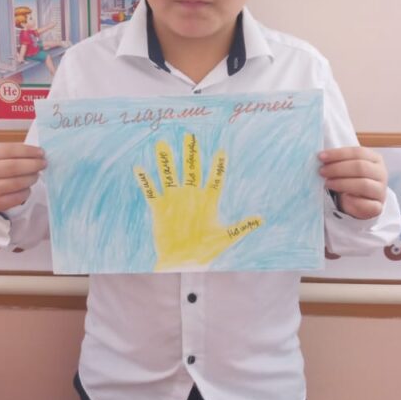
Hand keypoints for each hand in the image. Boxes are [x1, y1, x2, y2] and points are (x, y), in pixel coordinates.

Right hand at [0, 142, 46, 212]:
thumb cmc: (3, 167)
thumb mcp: (6, 156)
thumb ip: (20, 153)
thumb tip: (40, 154)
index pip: (8, 150)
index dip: (27, 151)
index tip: (41, 152)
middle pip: (12, 166)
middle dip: (32, 164)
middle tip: (44, 164)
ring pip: (16, 183)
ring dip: (31, 178)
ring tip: (36, 175)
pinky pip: (17, 197)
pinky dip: (27, 192)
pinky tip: (28, 187)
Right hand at [134, 134, 262, 270]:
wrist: (182, 263)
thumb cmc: (204, 252)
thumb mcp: (224, 238)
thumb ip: (240, 227)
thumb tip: (261, 219)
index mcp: (207, 202)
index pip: (214, 180)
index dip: (218, 167)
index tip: (222, 151)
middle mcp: (191, 197)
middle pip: (191, 171)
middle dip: (190, 154)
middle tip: (190, 136)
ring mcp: (174, 201)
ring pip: (170, 176)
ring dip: (166, 162)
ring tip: (161, 144)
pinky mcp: (160, 209)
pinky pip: (151, 192)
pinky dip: (145, 182)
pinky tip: (139, 169)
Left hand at [319, 147, 386, 218]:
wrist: (361, 201)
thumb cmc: (352, 179)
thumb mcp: (347, 167)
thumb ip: (338, 161)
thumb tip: (320, 157)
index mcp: (375, 159)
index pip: (358, 152)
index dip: (338, 154)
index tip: (321, 157)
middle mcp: (381, 173)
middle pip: (360, 167)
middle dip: (338, 168)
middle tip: (322, 171)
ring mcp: (380, 191)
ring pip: (363, 185)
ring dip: (342, 183)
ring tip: (327, 183)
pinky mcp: (377, 207)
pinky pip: (366, 204)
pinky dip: (353, 201)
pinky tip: (343, 198)